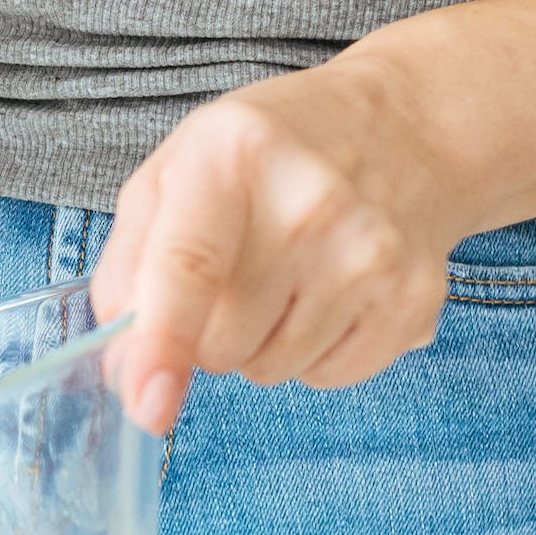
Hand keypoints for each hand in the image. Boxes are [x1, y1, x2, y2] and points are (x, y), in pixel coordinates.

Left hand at [88, 57, 470, 437]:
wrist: (403, 130)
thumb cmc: (268, 157)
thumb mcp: (176, 170)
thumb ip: (128, 264)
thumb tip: (121, 366)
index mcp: (233, 153)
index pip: (188, 267)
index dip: (159, 344)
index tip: (145, 404)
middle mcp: (311, 201)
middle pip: (221, 341)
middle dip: (206, 332)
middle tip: (235, 274)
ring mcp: (371, 252)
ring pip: (270, 369)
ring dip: (259, 344)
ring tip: (286, 276)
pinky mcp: (414, 297)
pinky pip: (328, 378)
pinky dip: (313, 354)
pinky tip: (327, 294)